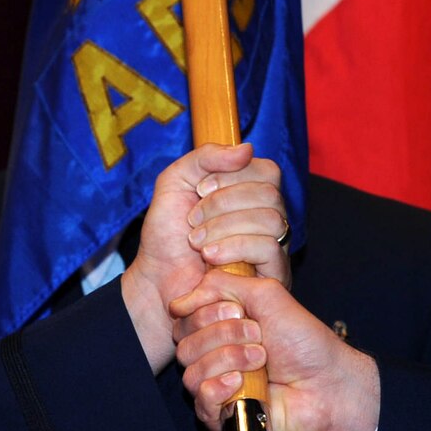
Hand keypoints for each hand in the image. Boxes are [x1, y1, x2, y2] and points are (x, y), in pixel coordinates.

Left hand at [120, 144, 290, 371]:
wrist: (156, 282)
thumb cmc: (167, 236)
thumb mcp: (176, 182)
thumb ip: (205, 157)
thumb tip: (248, 148)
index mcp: (251, 194)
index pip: (266, 170)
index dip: (232, 175)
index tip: (199, 190)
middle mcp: (268, 219)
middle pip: (269, 193)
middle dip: (222, 203)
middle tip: (192, 220)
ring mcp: (274, 248)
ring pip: (271, 219)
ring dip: (224, 226)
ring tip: (197, 243)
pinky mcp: (273, 276)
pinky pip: (269, 248)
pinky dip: (234, 247)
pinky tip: (210, 257)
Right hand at [171, 272, 379, 430]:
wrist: (327, 384)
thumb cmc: (304, 342)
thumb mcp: (266, 295)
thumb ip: (222, 284)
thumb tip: (179, 302)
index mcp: (221, 327)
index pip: (185, 317)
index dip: (206, 310)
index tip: (239, 310)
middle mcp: (215, 356)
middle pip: (184, 342)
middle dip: (223, 333)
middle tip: (258, 335)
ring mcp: (217, 386)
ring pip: (191, 369)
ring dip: (228, 358)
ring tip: (260, 359)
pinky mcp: (221, 415)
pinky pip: (199, 397)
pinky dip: (220, 387)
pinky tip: (242, 383)